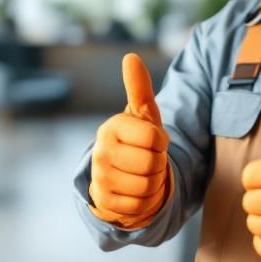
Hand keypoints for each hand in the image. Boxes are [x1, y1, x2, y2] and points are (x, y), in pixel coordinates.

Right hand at [88, 53, 170, 228]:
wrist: (118, 176)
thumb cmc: (136, 141)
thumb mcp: (142, 116)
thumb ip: (138, 87)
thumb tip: (130, 56)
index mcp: (112, 127)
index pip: (154, 139)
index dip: (161, 142)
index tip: (152, 142)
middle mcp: (100, 151)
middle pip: (153, 164)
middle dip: (158, 165)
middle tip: (147, 160)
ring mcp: (100, 178)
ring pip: (148, 186)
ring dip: (153, 184)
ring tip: (141, 175)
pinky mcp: (104, 202)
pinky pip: (140, 206)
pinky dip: (144, 201)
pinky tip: (134, 192)